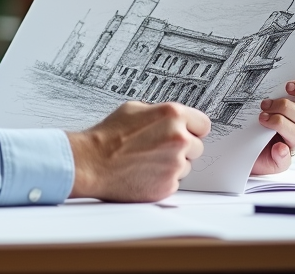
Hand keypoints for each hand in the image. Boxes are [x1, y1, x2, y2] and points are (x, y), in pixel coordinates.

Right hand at [66, 101, 210, 201]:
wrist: (91, 163)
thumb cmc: (108, 136)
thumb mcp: (133, 109)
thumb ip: (160, 113)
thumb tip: (173, 119)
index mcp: (172, 115)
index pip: (203, 124)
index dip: (191, 128)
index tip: (185, 132)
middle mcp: (178, 139)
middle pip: (197, 146)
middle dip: (182, 147)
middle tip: (157, 147)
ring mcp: (175, 164)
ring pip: (186, 165)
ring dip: (172, 164)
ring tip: (146, 159)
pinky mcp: (168, 185)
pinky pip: (175, 181)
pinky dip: (163, 179)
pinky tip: (144, 171)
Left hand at [251, 78, 294, 174]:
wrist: (235, 140)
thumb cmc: (251, 112)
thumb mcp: (259, 95)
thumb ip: (268, 85)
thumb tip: (272, 82)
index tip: (288, 85)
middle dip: (286, 107)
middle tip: (265, 104)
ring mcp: (292, 143)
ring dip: (279, 123)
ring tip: (261, 118)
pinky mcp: (280, 160)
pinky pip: (286, 159)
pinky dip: (281, 152)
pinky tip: (276, 147)